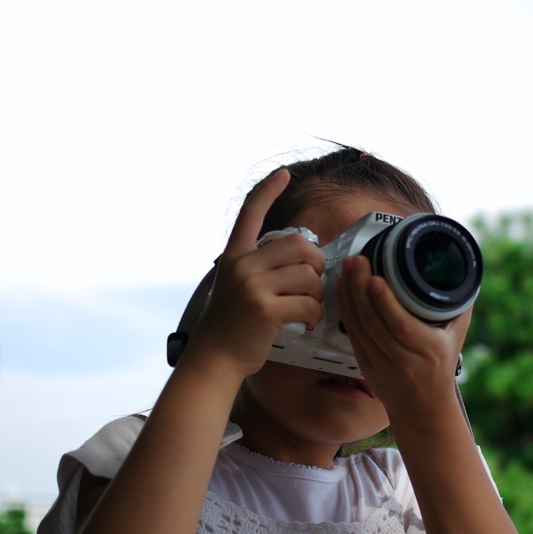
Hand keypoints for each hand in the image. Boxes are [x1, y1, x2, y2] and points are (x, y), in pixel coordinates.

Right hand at [185, 170, 326, 377]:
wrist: (214, 360)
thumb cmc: (231, 327)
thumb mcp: (236, 287)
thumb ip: (260, 268)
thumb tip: (301, 258)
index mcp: (234, 256)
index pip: (250, 213)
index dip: (268, 190)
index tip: (285, 174)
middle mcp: (241, 265)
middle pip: (299, 244)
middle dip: (316, 263)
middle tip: (314, 284)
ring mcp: (252, 286)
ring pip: (308, 275)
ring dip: (318, 294)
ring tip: (309, 308)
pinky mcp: (265, 309)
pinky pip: (308, 302)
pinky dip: (315, 315)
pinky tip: (307, 323)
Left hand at [336, 254, 471, 422]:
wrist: (423, 408)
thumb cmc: (442, 366)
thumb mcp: (458, 336)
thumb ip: (459, 305)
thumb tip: (462, 269)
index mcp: (430, 350)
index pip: (402, 326)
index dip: (386, 302)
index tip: (375, 278)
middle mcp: (404, 360)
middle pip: (375, 323)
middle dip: (360, 290)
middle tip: (356, 261)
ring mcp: (381, 365)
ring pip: (359, 327)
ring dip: (349, 296)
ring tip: (347, 268)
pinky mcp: (365, 365)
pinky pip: (352, 334)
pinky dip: (346, 310)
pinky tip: (343, 290)